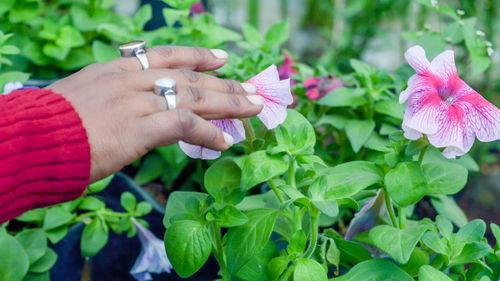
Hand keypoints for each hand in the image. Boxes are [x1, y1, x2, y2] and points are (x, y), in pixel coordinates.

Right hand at [47, 46, 263, 181]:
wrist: (31, 139)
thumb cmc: (52, 125)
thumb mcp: (84, 98)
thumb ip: (114, 98)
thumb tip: (134, 109)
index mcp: (116, 69)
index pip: (166, 56)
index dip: (198, 56)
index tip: (222, 58)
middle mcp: (131, 81)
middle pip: (190, 77)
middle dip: (226, 84)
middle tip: (253, 90)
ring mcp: (136, 103)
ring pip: (195, 97)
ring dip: (230, 104)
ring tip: (254, 110)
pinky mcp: (138, 128)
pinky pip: (185, 126)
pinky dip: (209, 134)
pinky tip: (227, 141)